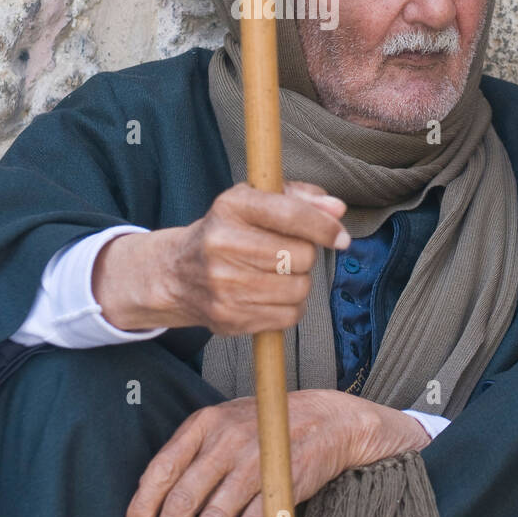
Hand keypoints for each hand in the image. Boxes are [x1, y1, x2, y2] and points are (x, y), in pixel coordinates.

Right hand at [92, 181, 349, 333]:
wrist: (177, 274)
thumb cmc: (227, 232)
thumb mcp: (255, 201)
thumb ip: (300, 199)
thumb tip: (336, 209)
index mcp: (231, 207)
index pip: (290, 214)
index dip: (323, 226)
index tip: (340, 236)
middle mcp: (222, 244)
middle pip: (300, 255)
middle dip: (305, 254)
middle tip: (287, 252)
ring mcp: (223, 285)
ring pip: (298, 288)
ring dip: (298, 281)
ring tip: (277, 273)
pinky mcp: (229, 317)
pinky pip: (289, 316)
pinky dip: (290, 306)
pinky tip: (271, 294)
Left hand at [123, 390, 430, 516]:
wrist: (327, 419)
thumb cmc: (265, 425)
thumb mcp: (223, 421)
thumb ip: (191, 451)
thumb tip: (148, 494)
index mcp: (205, 422)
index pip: (162, 468)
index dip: (143, 507)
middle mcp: (226, 440)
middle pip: (184, 499)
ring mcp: (255, 462)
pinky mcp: (280, 485)